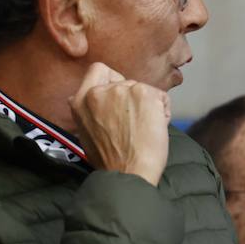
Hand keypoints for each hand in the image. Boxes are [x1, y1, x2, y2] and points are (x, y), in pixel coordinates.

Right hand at [69, 63, 171, 186]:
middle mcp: (99, 91)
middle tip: (134, 124)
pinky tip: (155, 130)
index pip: (97, 69)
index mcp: (81, 100)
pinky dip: (163, 111)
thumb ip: (90, 112)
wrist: (128, 174)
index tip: (119, 96)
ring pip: (144, 90)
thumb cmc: (111, 161)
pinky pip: (161, 97)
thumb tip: (90, 102)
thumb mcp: (86, 132)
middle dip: (134, 100)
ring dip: (149, 107)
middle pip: (126, 82)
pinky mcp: (145, 94)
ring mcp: (122, 90)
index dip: (112, 79)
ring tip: (143, 131)